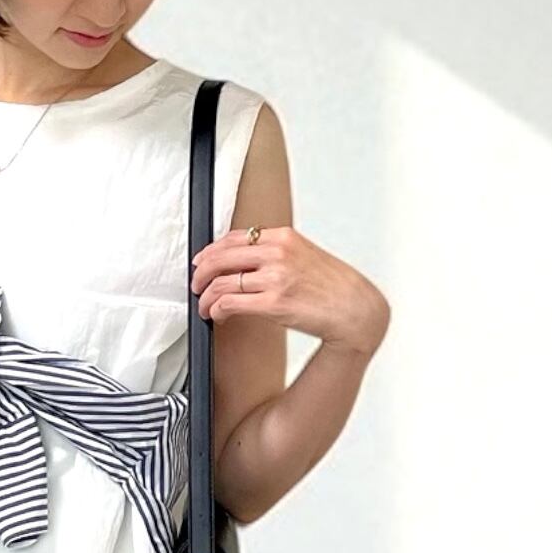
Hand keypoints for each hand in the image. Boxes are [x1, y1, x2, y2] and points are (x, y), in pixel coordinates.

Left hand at [192, 222, 388, 354]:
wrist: (355, 309)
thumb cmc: (334, 287)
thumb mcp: (306, 256)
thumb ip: (278, 254)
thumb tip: (248, 262)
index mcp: (284, 237)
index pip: (235, 237)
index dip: (212, 250)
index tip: (203, 261)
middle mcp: (278, 253)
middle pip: (221, 256)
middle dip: (201, 272)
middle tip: (196, 284)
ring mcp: (275, 278)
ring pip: (222, 281)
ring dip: (206, 295)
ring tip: (204, 305)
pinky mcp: (273, 303)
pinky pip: (230, 302)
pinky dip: (216, 308)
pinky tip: (217, 314)